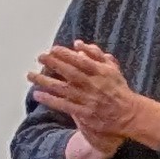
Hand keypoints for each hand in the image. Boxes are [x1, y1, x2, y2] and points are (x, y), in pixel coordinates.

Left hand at [30, 43, 159, 158]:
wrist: (129, 114)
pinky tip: (38, 94)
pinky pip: (63, 105)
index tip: (53, 49)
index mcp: (100, 72)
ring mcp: (87, 99)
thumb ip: (96, 55)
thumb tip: (78, 44)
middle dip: (53, 64)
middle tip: (40, 57)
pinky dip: (50, 99)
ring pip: (63, 89)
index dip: (66, 54)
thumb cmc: (118, 90)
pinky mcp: (84, 113)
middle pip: (70, 72)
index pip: (80, 60)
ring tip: (31, 75)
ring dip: (45, 82)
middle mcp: (93, 84)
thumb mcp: (112, 68)